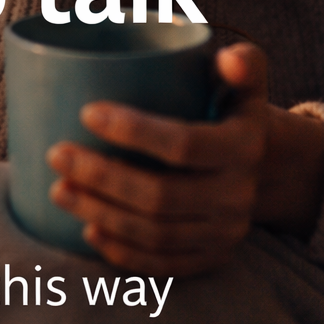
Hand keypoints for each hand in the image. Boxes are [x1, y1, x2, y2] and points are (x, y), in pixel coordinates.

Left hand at [46, 43, 323, 273]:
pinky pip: (164, 265)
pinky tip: (88, 232)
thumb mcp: (246, 82)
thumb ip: (243, 62)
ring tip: (60, 190)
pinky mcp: (213, 257)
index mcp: (243, 146)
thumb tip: (228, 58)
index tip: (86, 113)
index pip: (184, 145)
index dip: (134, 132)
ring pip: (156, 234)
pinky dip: (123, 253)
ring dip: (102, 214)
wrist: (267, 167)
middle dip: (102, 178)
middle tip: (57, 155)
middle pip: (161, 196)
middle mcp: (237, 195)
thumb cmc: (234, 112)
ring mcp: (225, 232)